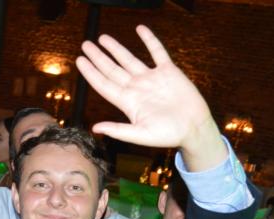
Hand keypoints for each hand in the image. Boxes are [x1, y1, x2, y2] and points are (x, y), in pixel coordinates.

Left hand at [76, 25, 226, 170]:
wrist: (194, 128)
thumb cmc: (168, 135)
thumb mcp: (141, 135)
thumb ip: (118, 130)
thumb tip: (95, 128)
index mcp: (128, 102)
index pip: (104, 84)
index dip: (91, 73)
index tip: (80, 61)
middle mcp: (137, 88)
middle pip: (112, 69)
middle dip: (98, 57)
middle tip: (85, 45)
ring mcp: (152, 78)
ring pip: (129, 59)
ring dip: (116, 48)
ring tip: (102, 38)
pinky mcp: (168, 72)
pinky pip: (157, 52)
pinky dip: (149, 40)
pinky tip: (140, 29)